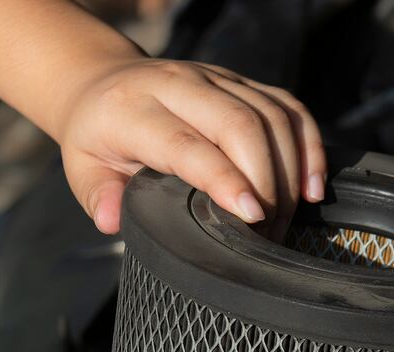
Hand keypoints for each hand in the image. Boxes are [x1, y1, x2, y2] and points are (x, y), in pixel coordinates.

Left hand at [57, 57, 326, 235]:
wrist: (103, 83)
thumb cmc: (97, 136)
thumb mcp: (81, 167)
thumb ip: (98, 195)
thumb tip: (112, 221)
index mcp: (135, 108)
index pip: (189, 143)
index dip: (226, 179)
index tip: (252, 216)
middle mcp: (180, 84)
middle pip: (241, 124)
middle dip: (267, 181)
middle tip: (268, 230)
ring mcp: (216, 78)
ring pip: (271, 114)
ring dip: (290, 170)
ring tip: (286, 218)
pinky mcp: (242, 81)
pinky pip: (288, 106)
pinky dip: (308, 145)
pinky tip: (312, 186)